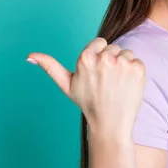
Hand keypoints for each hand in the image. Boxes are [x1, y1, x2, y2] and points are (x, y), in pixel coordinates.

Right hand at [27, 37, 146, 136]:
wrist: (110, 124)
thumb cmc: (88, 103)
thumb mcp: (66, 84)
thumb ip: (50, 66)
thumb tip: (29, 55)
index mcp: (86, 58)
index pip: (100, 42)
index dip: (99, 56)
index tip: (98, 72)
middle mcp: (104, 58)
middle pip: (113, 47)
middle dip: (111, 61)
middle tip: (107, 82)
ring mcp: (122, 64)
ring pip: (126, 53)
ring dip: (124, 66)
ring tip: (117, 84)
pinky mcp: (138, 69)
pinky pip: (138, 61)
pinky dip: (135, 73)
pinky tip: (127, 86)